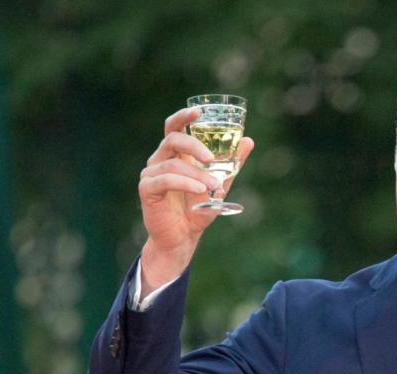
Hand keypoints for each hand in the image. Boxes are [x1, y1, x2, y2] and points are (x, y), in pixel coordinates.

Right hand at [137, 107, 254, 293]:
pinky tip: (201, 191)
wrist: (183, 238)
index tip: (199, 111)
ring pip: (173, 164)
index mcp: (176, 155)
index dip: (184, 117)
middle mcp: (160, 160)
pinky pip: (166, 180)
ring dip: (197, 174)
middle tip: (211, 158)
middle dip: (193, 145)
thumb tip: (248, 141)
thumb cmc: (198, 210)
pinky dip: (185, 183)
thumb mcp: (220, 184)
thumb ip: (232, 164)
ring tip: (213, 186)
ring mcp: (151, 174)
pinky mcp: (147, 190)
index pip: (174, 127)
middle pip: (172, 139)